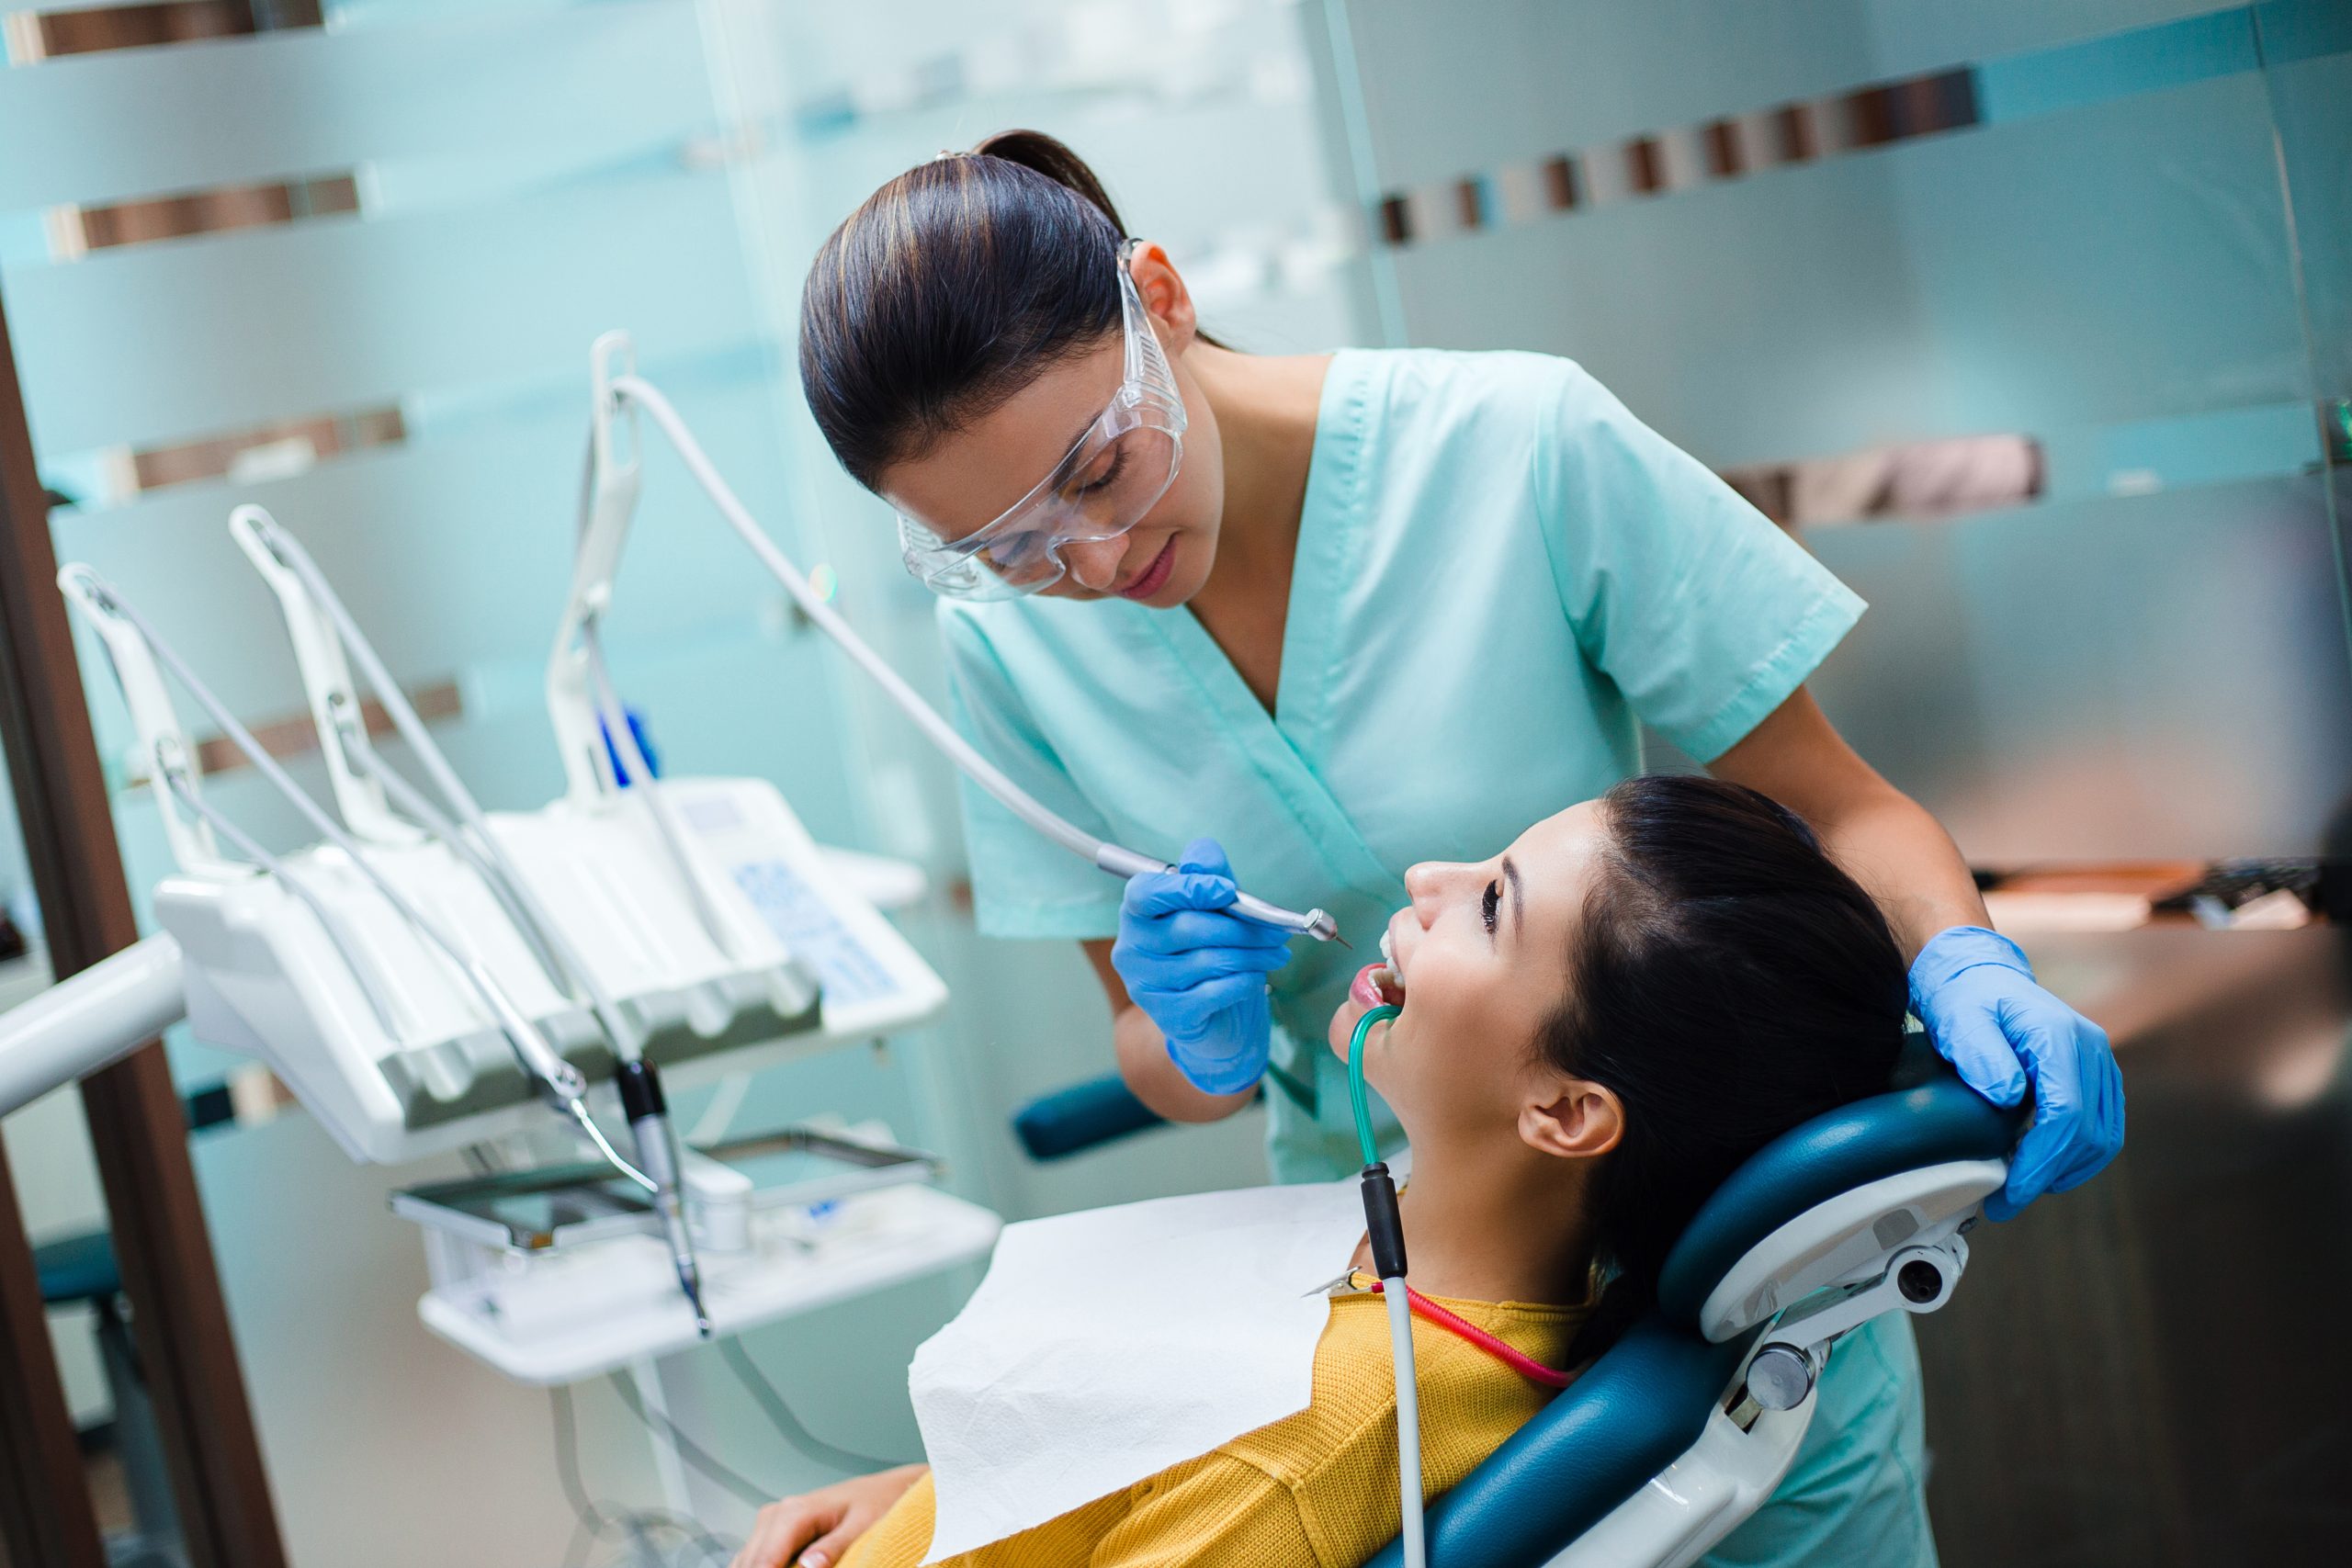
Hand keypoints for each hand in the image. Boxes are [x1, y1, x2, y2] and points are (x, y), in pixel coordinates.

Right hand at [730, 1465, 925, 1567]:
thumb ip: (835, 1546)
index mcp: (795, 1512)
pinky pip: (754, 1559)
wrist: (878, 1491)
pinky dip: (761, 1567)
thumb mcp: (863, 1526)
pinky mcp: (771, 1534)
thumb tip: (810, 1567)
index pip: (765, 1560)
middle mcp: (775, 1515)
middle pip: (751, 1563)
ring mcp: (770, 1523)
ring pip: (746, 1562)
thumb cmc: (875, 1505)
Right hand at [1111, 838, 1293, 1093]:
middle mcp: (1131, 948)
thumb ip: (1209, 875)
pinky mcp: (1168, 1016)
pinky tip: (1258, 978)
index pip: (1146, 892)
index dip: (1188, 888)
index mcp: (1137, 912)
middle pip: (1189, 928)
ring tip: (1277, 953)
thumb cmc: (1213, 950)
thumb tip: (1203, 857)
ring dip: (1252, 955)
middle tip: (1277, 932)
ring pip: (1207, 961)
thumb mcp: (1215, 907)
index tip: (1228, 891)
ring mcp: (1145, 985)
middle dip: (1242, 927)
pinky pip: (1214, 992)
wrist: (1216, 1017)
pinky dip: (1244, 982)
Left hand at [1910, 926, 2123, 1221]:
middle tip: (2004, 1202)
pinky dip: (2076, 1154)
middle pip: (2089, 1133)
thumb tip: (2009, 1095)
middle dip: (2049, 1175)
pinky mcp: (2096, 1075)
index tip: (2009, 1192)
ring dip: (2066, 1170)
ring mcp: (2099, 1062)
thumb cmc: (1964, 998)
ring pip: (2103, 1136)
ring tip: (2021, 1188)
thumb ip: (1980, 1054)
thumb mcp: (1959, 1019)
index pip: (2066, 1115)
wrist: (1976, 975)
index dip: (2041, 1162)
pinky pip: (2102, 1126)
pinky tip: (2040, 1165)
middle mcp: (2091, 1048)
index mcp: (2060, 1036)